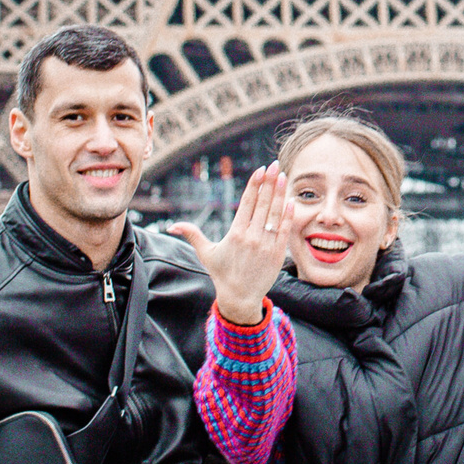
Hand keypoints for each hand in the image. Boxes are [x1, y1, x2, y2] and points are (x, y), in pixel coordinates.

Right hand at [168, 163, 287, 326]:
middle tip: (276, 165)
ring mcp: (265, 245)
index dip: (255, 184)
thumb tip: (172, 226)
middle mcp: (251, 237)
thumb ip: (192, 235)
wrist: (240, 298)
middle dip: (270, 182)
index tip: (261, 169)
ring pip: (275, 214)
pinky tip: (291, 201)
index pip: (247, 202)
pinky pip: (284, 231)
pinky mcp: (277, 254)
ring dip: (280, 194)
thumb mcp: (206, 253)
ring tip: (284, 177)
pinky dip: (288, 216)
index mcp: (235, 233)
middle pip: (263, 204)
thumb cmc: (222, 274)